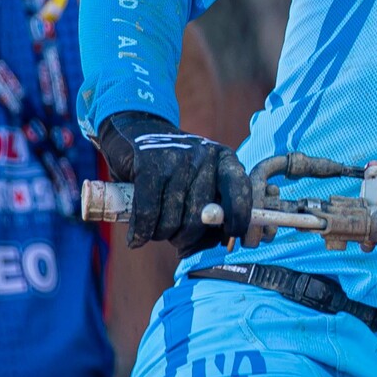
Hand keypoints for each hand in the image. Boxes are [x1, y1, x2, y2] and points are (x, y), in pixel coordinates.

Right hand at [97, 111, 251, 255]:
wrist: (136, 132)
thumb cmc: (173, 171)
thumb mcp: (199, 183)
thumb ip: (214, 212)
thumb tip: (222, 244)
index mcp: (225, 160)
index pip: (241, 192)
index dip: (238, 219)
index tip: (232, 237)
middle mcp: (204, 157)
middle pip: (201, 217)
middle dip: (186, 237)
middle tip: (174, 237)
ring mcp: (176, 158)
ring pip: (173, 219)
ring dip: (160, 235)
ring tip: (154, 230)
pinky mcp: (148, 163)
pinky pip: (149, 212)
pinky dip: (141, 231)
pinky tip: (136, 238)